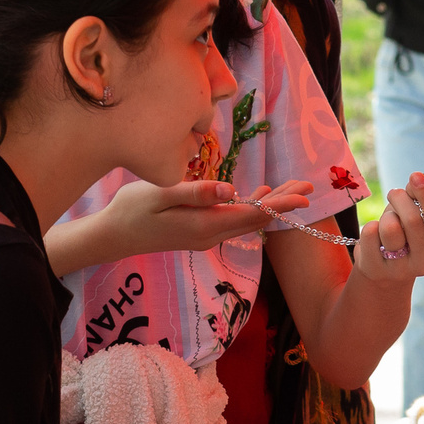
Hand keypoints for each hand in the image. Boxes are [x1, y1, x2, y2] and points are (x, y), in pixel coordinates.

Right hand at [113, 178, 307, 253]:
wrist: (113, 235)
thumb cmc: (131, 209)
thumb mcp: (159, 194)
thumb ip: (196, 192)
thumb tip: (230, 190)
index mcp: (204, 225)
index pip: (251, 214)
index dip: (279, 204)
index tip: (303, 196)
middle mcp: (211, 235)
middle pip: (256, 219)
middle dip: (283, 203)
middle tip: (310, 187)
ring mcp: (206, 235)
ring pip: (247, 219)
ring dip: (270, 204)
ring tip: (294, 188)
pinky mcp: (200, 231)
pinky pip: (233, 219)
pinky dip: (249, 205)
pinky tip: (259, 193)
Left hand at [349, 172, 423, 282]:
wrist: (383, 264)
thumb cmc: (405, 232)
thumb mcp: (417, 214)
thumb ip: (420, 197)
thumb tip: (417, 180)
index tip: (415, 176)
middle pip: (413, 221)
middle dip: (401, 199)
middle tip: (395, 193)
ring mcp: (401, 270)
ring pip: (390, 228)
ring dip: (387, 214)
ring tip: (387, 218)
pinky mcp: (376, 270)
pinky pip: (370, 234)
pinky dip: (370, 226)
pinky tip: (375, 235)